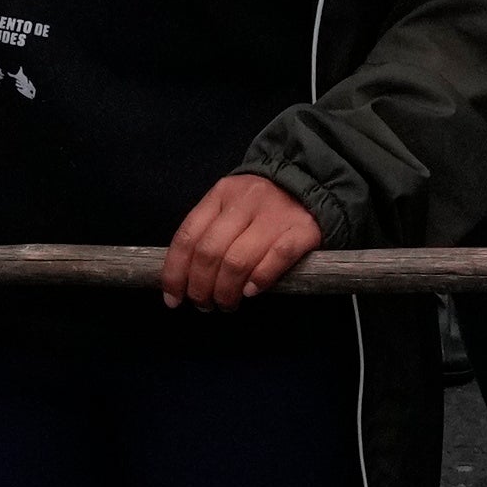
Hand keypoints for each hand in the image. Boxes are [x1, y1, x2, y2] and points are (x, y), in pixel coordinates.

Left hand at [162, 173, 324, 311]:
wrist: (314, 181)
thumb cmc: (263, 204)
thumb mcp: (230, 206)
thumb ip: (209, 232)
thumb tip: (183, 278)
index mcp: (221, 194)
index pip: (187, 236)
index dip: (175, 273)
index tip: (173, 299)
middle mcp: (245, 201)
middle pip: (210, 252)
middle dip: (201, 287)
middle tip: (204, 305)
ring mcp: (275, 214)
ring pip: (238, 259)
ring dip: (226, 291)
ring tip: (227, 303)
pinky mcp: (303, 228)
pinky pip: (277, 258)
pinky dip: (259, 279)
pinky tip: (251, 292)